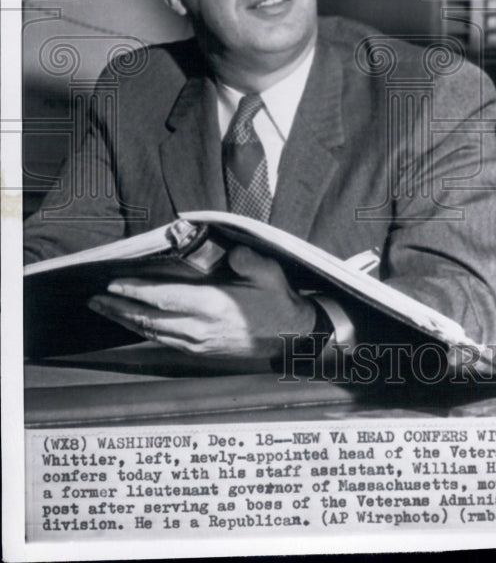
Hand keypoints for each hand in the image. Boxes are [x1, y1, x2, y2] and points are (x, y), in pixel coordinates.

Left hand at [87, 246, 315, 359]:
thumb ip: (249, 261)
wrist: (290, 336)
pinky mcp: (200, 351)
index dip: (136, 292)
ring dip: (125, 320)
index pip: (165, 299)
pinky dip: (142, 331)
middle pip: (149, 319)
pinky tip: (133, 322)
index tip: (113, 284)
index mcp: (214, 306)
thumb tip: (232, 253)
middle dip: (119, 308)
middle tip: (94, 298)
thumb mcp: (269, 274)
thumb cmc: (277, 300)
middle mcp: (201, 328)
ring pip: (152, 333)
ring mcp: (199, 342)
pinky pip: (163, 341)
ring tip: (105, 309)